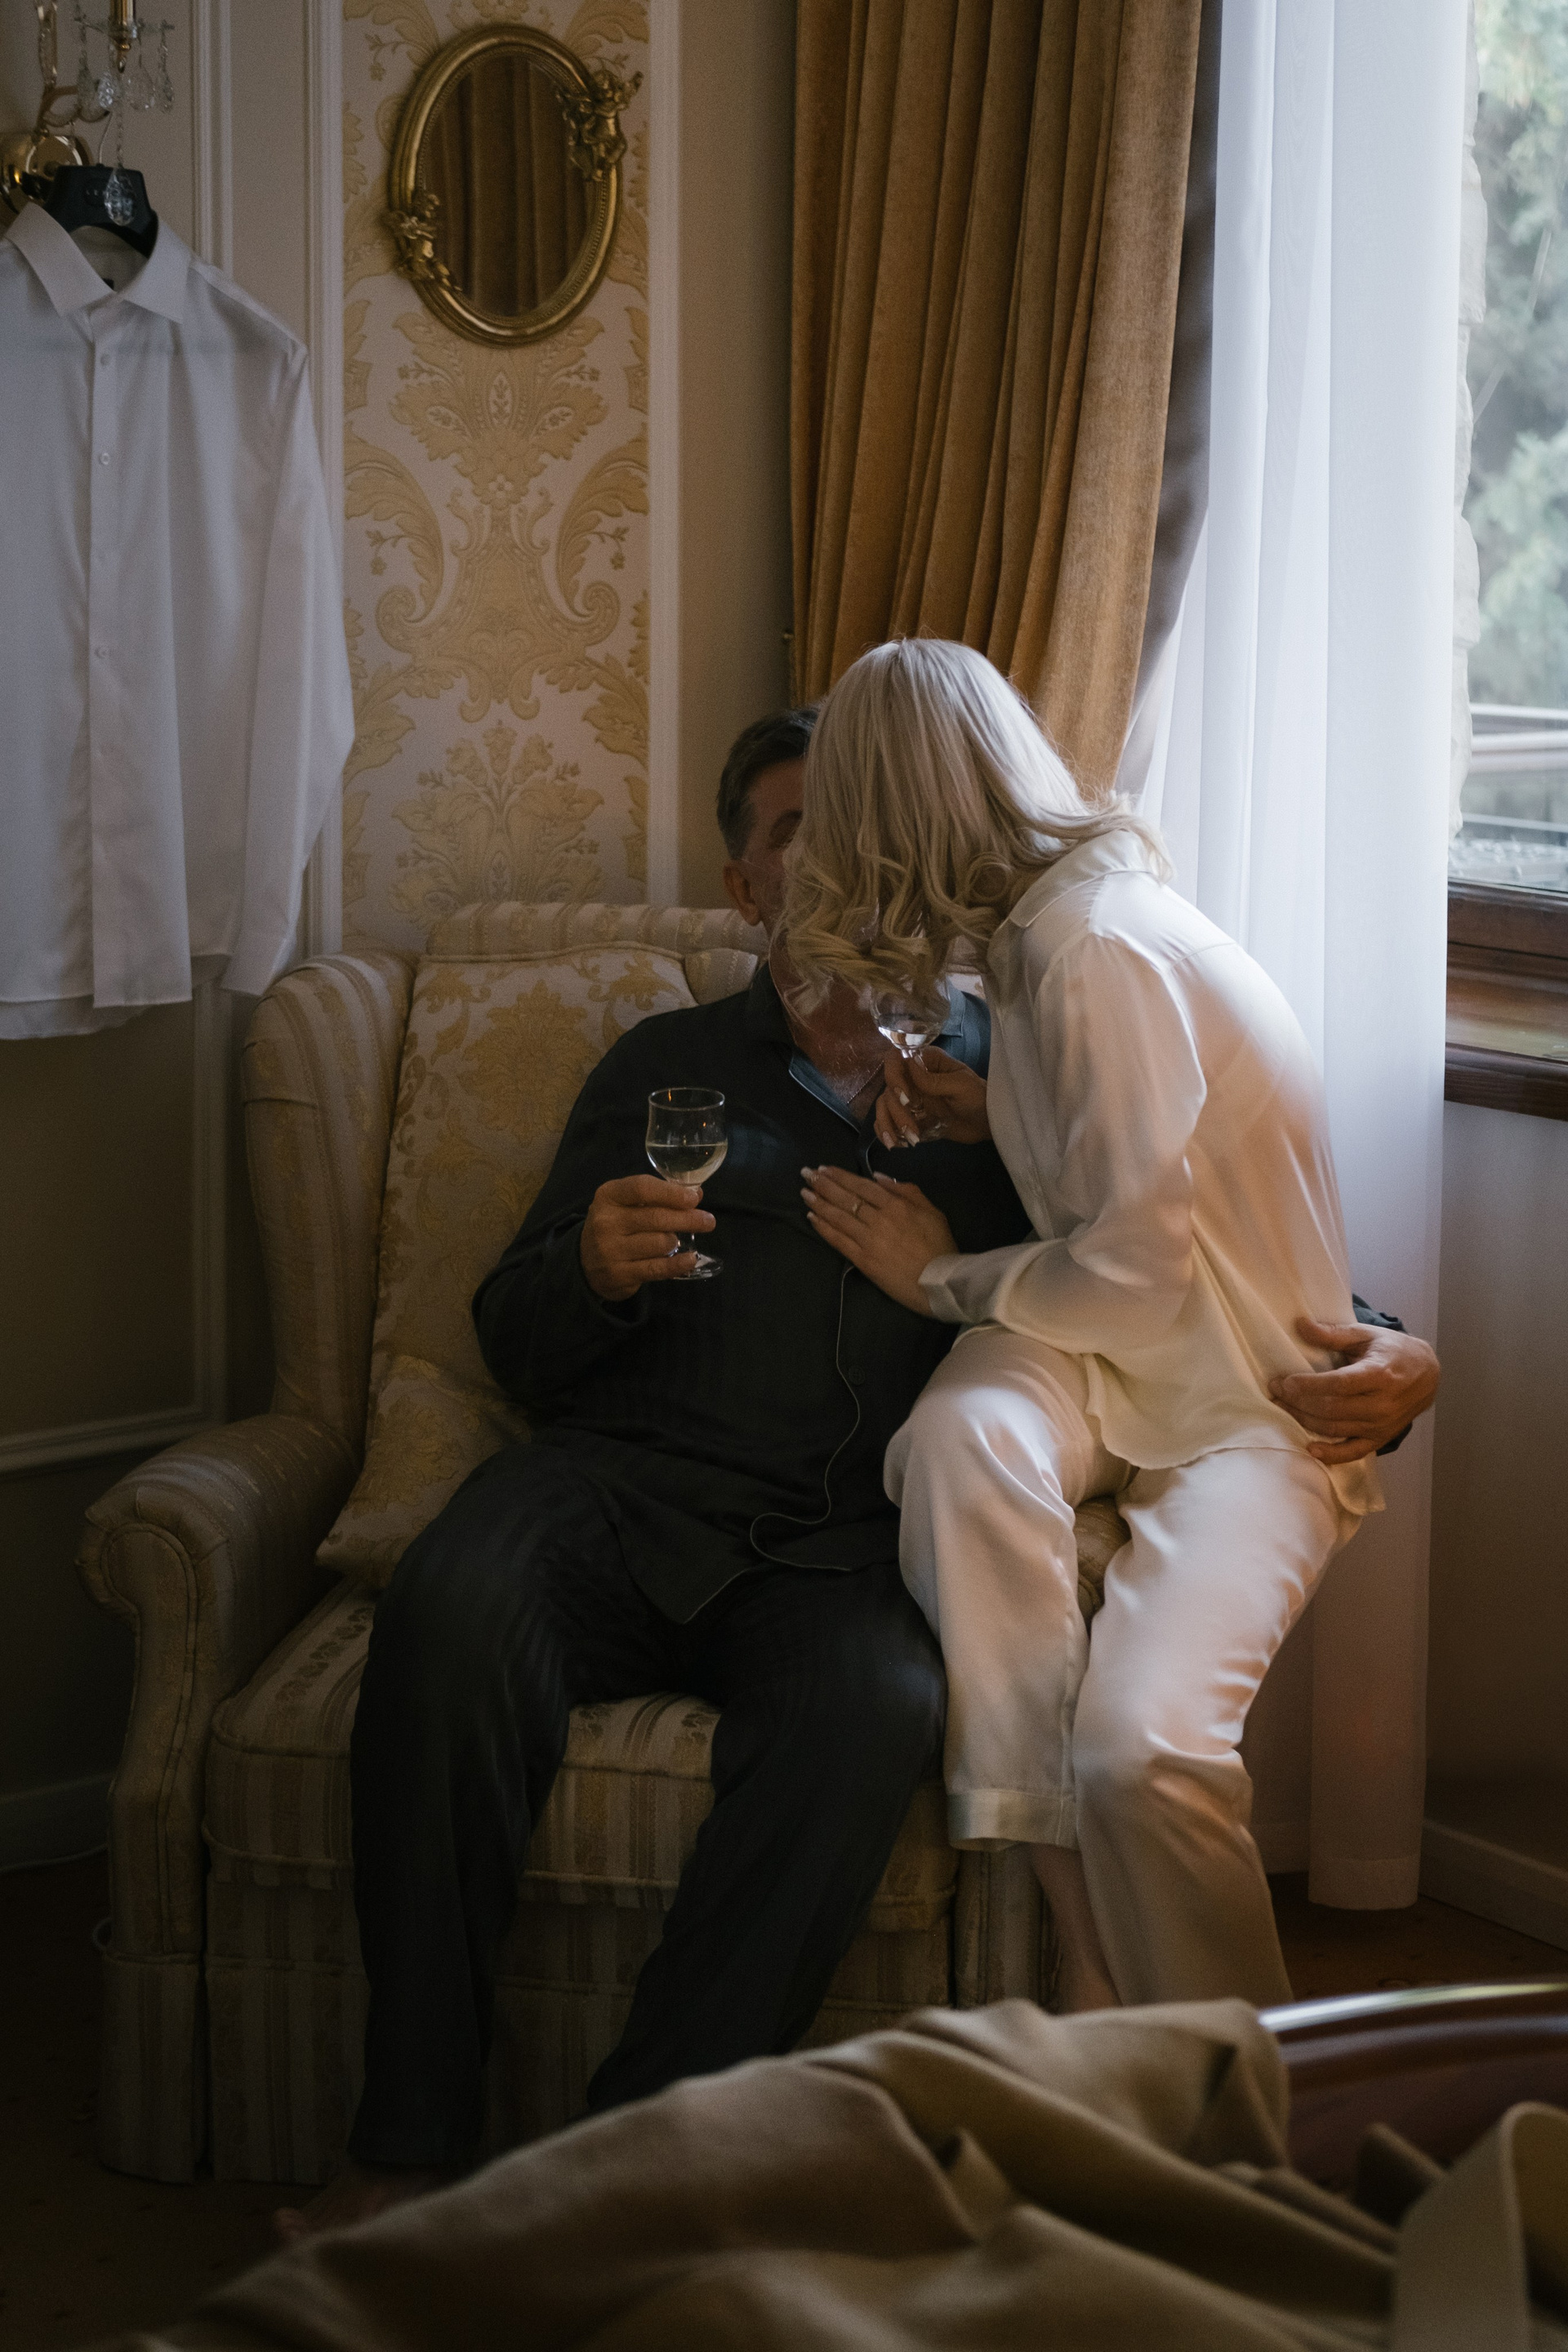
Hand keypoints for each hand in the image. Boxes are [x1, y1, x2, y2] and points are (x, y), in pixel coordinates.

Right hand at [580, 1175, 714, 1301]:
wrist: (586, 1262)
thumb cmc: (616, 1226)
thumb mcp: (628, 1204)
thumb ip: (658, 1197)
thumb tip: (695, 1193)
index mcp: (609, 1196)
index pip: (642, 1188)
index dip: (671, 1193)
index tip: (693, 1198)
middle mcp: (606, 1221)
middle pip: (656, 1218)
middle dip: (688, 1219)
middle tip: (708, 1221)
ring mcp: (610, 1250)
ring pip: (660, 1243)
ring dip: (676, 1242)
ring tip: (676, 1241)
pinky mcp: (618, 1274)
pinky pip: (657, 1268)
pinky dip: (678, 1264)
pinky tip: (690, 1259)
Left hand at [801, 1164, 955, 1314]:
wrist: (939, 1282)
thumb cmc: (939, 1245)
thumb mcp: (932, 1211)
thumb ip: (907, 1191)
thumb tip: (879, 1177)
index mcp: (896, 1204)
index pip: (861, 1185)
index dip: (840, 1176)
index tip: (824, 1169)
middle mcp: (878, 1218)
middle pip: (846, 1198)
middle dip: (823, 1184)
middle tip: (806, 1174)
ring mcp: (868, 1239)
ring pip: (838, 1216)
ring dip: (819, 1203)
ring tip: (804, 1192)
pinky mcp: (862, 1259)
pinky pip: (838, 1240)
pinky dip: (823, 1228)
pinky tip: (811, 1217)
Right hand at [874, 1045, 990, 1149]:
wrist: (987, 1122)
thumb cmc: (978, 1097)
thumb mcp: (960, 1086)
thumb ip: (933, 1079)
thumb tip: (907, 1063)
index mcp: (925, 1062)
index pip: (895, 1060)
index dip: (893, 1077)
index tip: (905, 1098)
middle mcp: (913, 1077)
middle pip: (887, 1088)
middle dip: (896, 1111)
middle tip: (912, 1130)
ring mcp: (910, 1097)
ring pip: (885, 1106)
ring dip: (889, 1124)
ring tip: (905, 1142)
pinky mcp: (910, 1116)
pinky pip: (888, 1121)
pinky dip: (887, 1132)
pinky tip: (897, 1144)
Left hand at [1270, 1317, 1440, 1463]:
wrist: (1428, 1375)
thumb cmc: (1393, 1351)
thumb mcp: (1366, 1336)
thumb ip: (1333, 1334)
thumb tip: (1300, 1324)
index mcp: (1379, 1374)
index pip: (1339, 1384)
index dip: (1308, 1385)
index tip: (1284, 1382)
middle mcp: (1382, 1404)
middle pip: (1332, 1409)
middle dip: (1298, 1402)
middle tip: (1275, 1392)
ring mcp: (1381, 1425)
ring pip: (1335, 1428)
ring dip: (1304, 1421)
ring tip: (1282, 1409)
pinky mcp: (1380, 1438)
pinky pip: (1353, 1452)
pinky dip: (1331, 1455)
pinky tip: (1310, 1448)